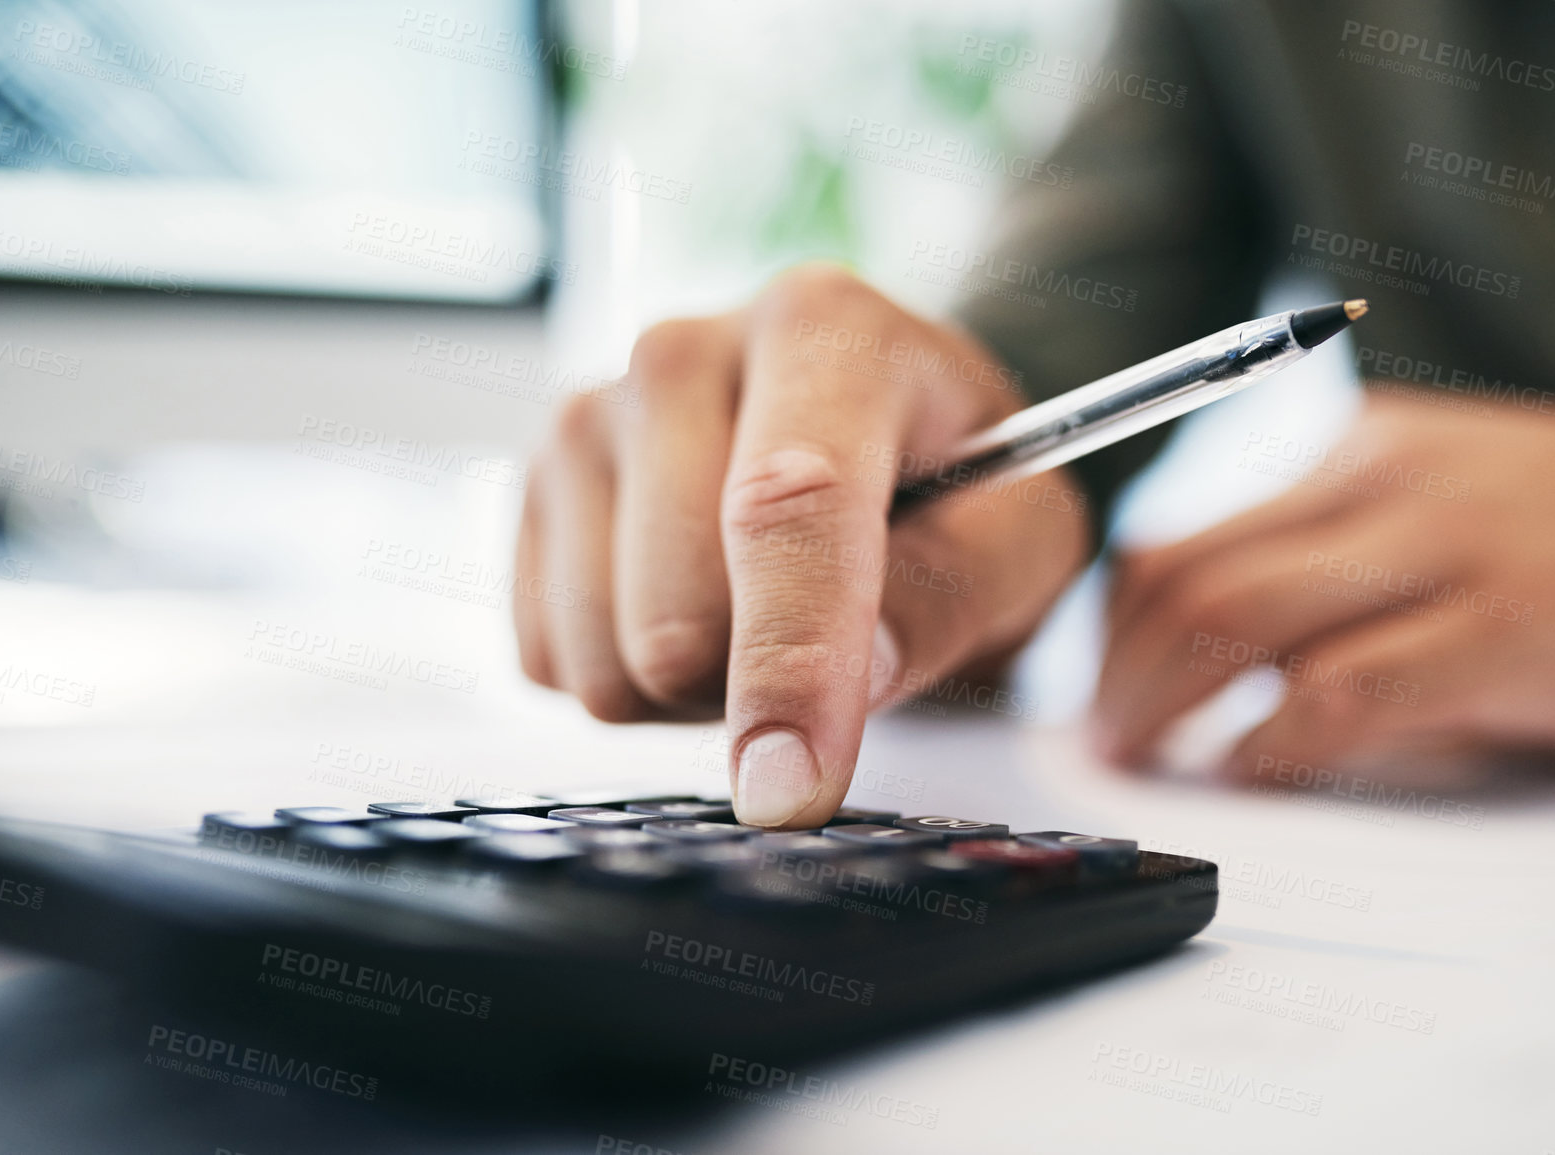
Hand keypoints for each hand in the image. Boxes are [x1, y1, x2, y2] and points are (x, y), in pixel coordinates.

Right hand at [514, 265, 1090, 825]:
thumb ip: (957, 594)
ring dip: (696, 694)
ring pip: (604, 655)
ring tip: (766, 621)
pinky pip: (554, 665)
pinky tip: (698, 616)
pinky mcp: (534, 497)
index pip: (789, 504)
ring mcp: (587, 420)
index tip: (796, 786)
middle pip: (677, 609)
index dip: (793, 659)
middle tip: (836, 647)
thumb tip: (858, 669)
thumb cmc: (959, 493)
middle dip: (758, 683)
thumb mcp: (1020, 540)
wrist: (877, 443)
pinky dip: (635, 683)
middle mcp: (680, 351)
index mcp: (821, 327)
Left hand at [1091, 391, 1554, 780]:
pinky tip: (1257, 777)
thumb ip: (1342, 561)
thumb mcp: (1454, 513)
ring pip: (1232, 622)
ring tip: (1145, 764)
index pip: (1182, 532)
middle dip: (1114, 674)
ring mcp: (1445, 550)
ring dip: (1161, 709)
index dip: (1112, 626)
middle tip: (1101, 743)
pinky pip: (1340, 691)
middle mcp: (1385, 482)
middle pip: (1184, 576)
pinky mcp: (1508, 630)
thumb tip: (1216, 659)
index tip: (1095, 687)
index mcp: (1361, 451)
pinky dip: (1273, 745)